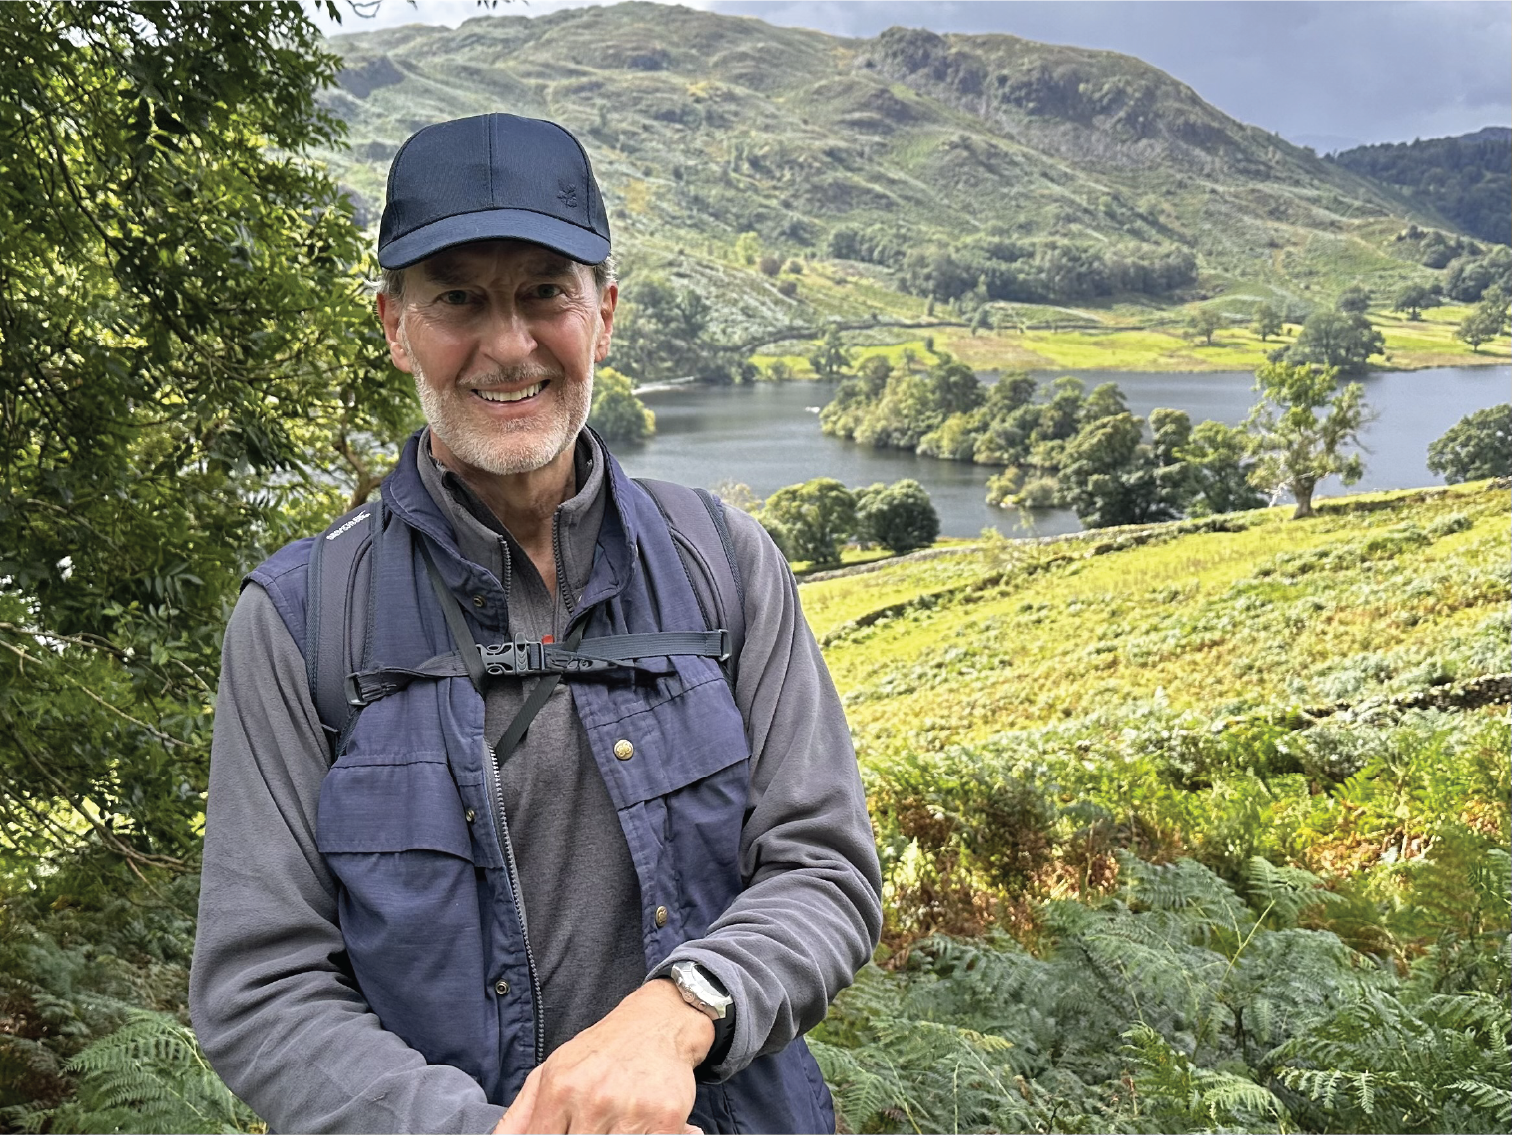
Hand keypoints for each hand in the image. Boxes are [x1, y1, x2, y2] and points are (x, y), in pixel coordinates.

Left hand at [492, 978, 714, 1134]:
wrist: (657, 1023)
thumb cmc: (599, 1052)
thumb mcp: (552, 1071)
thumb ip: (521, 1114)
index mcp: (560, 1089)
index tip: (565, 1134)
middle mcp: (594, 1098)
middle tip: (593, 1125)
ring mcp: (632, 1110)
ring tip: (618, 1122)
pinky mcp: (667, 1117)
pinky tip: (643, 1126)